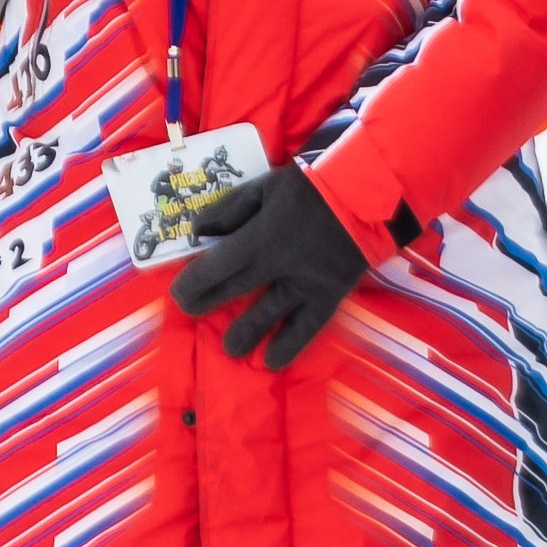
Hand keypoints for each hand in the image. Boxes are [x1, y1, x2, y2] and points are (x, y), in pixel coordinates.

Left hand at [170, 167, 368, 370]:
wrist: (367, 193)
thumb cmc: (312, 186)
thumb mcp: (265, 186)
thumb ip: (229, 209)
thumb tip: (199, 231)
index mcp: (259, 237)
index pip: (216, 268)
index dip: (193, 284)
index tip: (179, 294)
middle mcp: (278, 267)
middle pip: (234, 292)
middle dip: (207, 304)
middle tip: (193, 312)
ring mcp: (305, 285)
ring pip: (268, 316)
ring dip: (244, 335)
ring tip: (231, 349)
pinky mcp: (330, 296)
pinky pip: (308, 327)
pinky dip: (289, 346)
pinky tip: (272, 360)